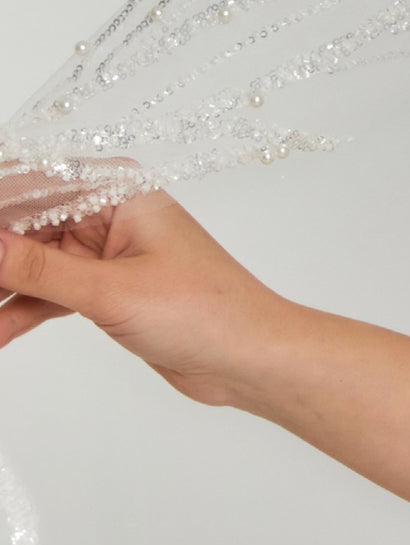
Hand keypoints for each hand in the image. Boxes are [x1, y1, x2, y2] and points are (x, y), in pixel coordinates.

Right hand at [0, 186, 289, 403]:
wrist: (250, 359)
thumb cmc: (205, 312)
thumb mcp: (110, 291)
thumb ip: (38, 269)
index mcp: (115, 189)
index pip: (27, 184)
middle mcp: (106, 212)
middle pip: (21, 223)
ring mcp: (102, 252)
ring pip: (28, 263)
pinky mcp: (103, 290)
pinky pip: (45, 294)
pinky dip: (18, 312)